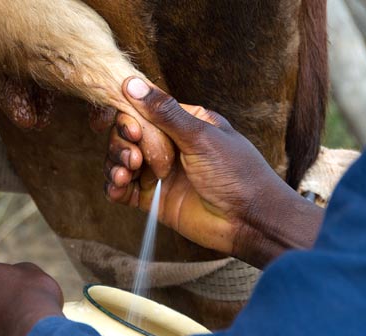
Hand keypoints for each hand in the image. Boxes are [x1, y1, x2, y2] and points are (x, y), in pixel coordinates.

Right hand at [105, 77, 323, 267]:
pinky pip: (123, 189)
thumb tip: (132, 83)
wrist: (250, 221)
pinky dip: (114, 187)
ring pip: (120, 160)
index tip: (122, 127)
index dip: (125, 115)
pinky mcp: (153, 199)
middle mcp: (168, 145)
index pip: (142, 110)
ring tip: (126, 173)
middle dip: (121, 143)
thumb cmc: (237, 173)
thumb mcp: (201, 136)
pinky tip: (118, 187)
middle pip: (126, 135)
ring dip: (115, 163)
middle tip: (134, 157)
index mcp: (183, 122)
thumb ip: (164, 113)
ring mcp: (159, 172)